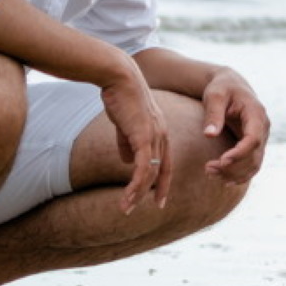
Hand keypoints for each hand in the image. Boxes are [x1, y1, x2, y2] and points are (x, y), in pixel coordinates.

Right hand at [100, 74, 169, 212]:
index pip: (166, 162)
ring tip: (126, 207)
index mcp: (160, 132)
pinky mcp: (143, 136)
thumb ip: (128, 142)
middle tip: (149, 208)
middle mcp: (162, 136)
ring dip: (138, 192)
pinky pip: (142, 166)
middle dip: (155, 191)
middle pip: (162, 170)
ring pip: (150, 172)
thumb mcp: (125, 123)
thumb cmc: (120, 96)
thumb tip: (128, 162)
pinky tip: (128, 195)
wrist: (119, 77)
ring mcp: (154, 136)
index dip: (162, 181)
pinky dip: (136, 183)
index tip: (159, 198)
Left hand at [199, 68, 269, 184]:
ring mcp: (261, 138)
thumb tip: (209, 135)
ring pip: (254, 164)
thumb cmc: (221, 88)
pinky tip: (224, 180)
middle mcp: (263, 128)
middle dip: (233, 166)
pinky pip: (252, 164)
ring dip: (234, 173)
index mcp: (256, 114)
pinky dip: (240, 174)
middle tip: (208, 168)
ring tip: (210, 173)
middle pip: (254, 155)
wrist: (230, 85)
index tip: (222, 161)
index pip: (254, 139)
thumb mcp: (214, 96)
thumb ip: (213, 114)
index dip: (240, 153)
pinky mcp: (254, 145)